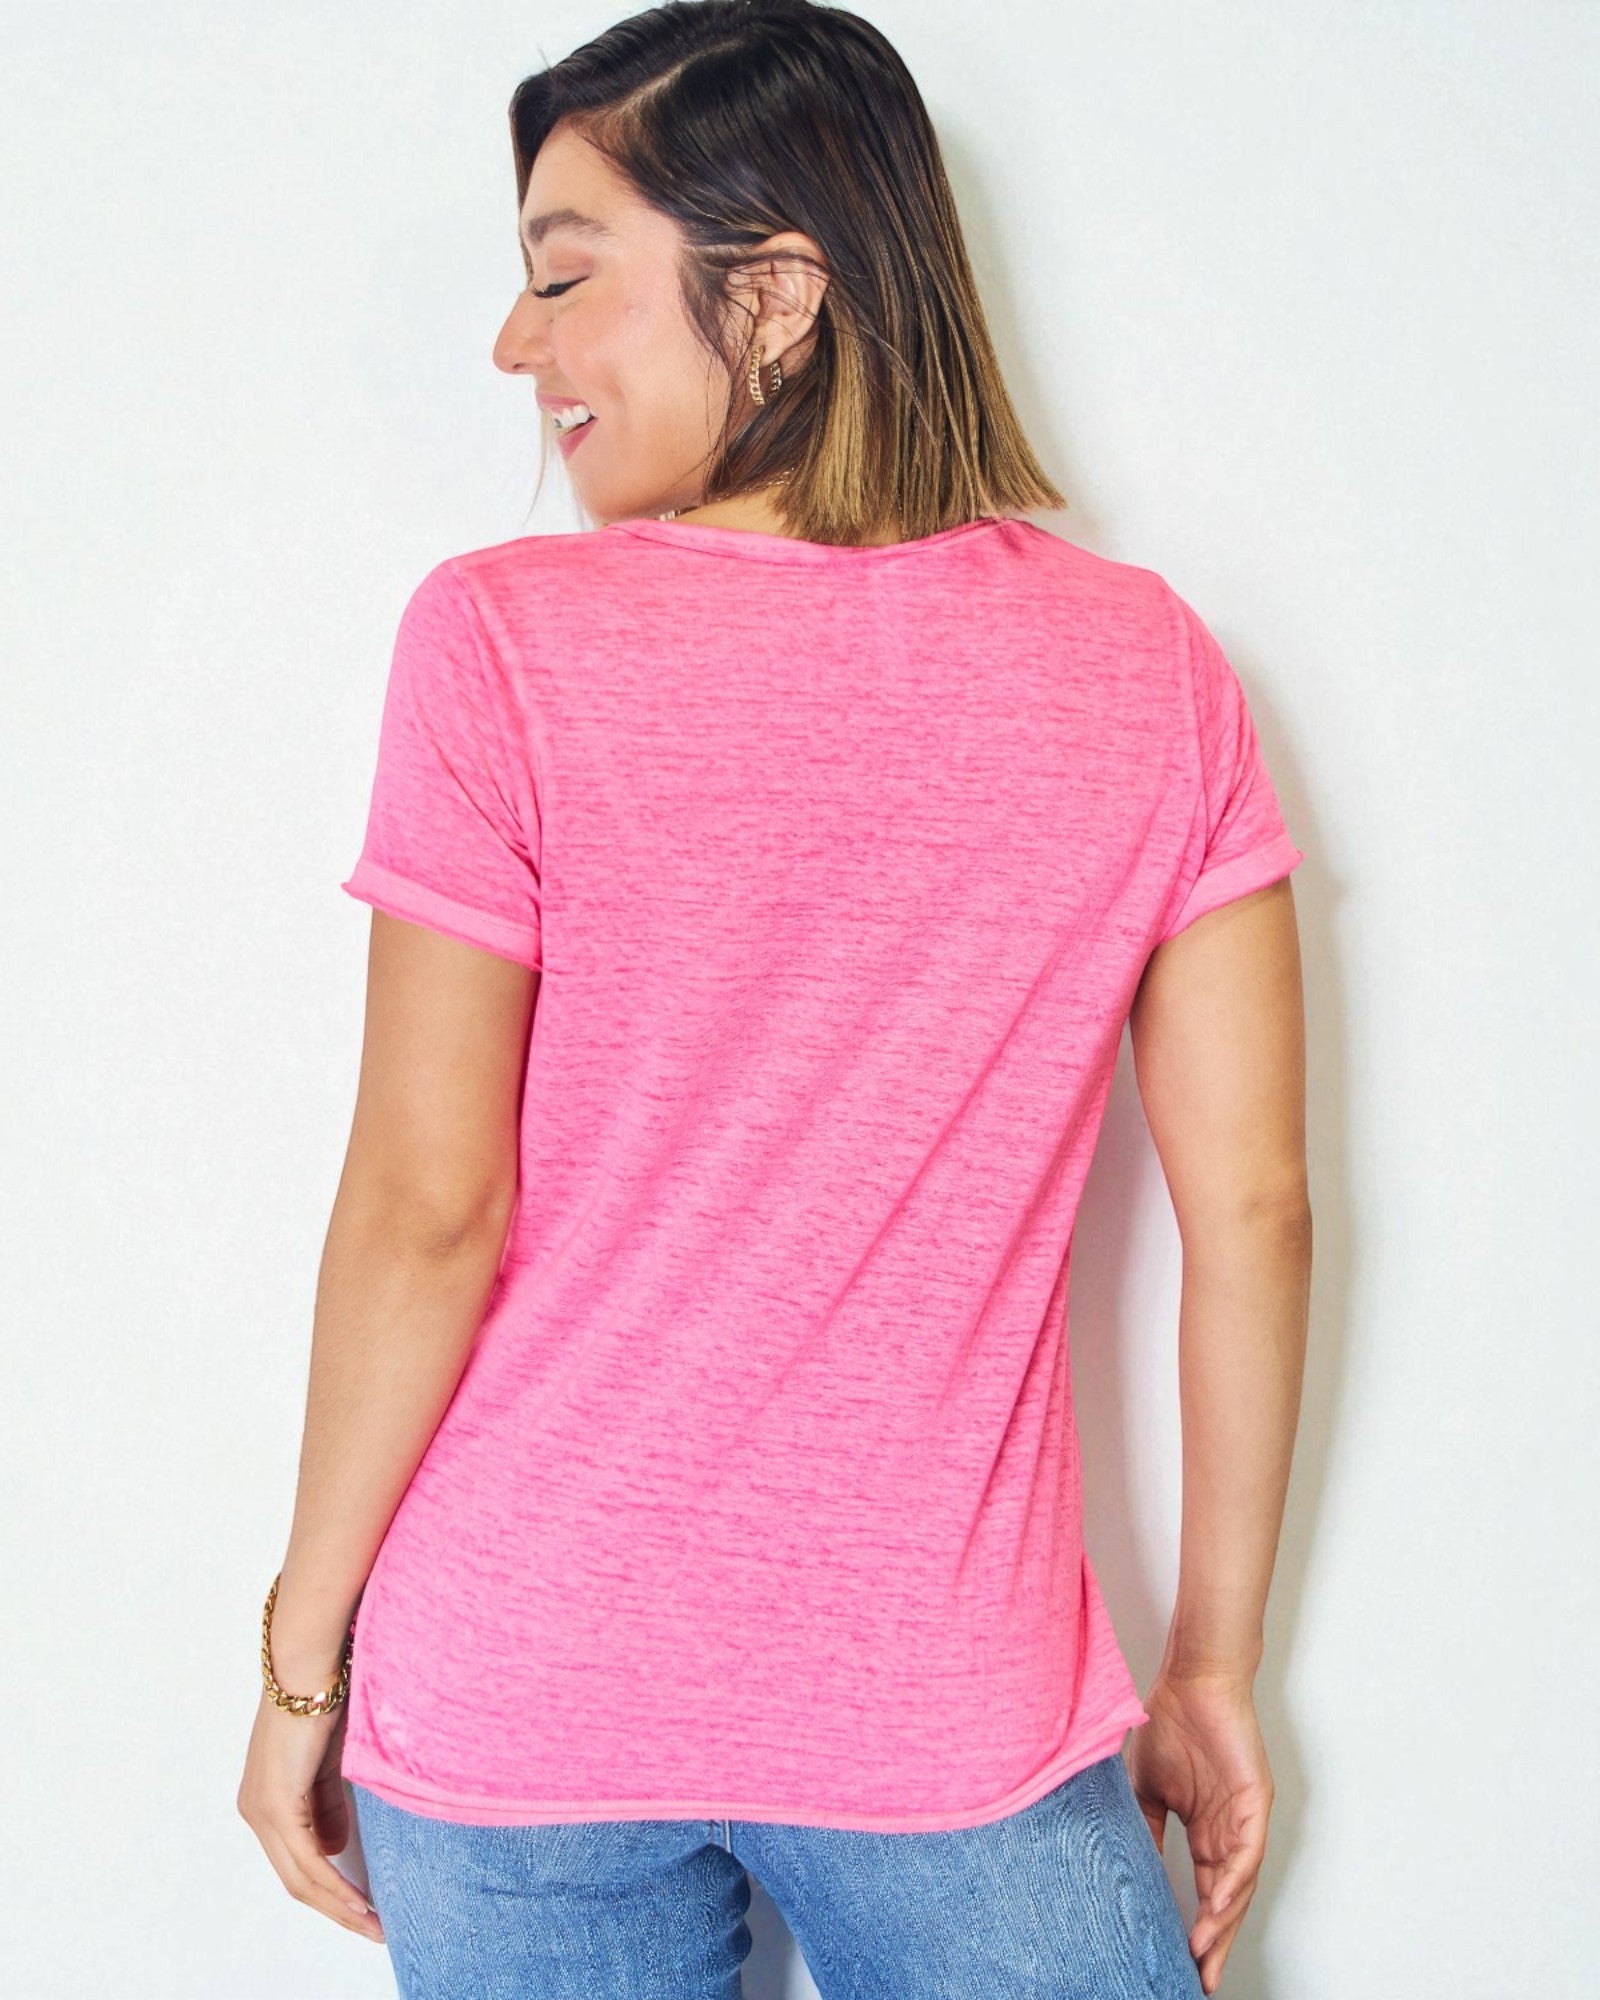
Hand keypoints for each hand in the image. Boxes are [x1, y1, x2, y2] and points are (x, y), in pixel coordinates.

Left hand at [237, 1687, 385, 1944]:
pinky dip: (336, 1887)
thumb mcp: (329, 1762)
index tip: (362, 1908)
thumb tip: (334, 1848)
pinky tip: (359, 1903)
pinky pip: (308, 1861)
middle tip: (372, 1929)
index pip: (296, 1861)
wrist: (309, 1667)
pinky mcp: (277, 1806)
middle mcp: (256, 1812)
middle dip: (337, 1910)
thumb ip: (328, 1805)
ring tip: (373, 1925)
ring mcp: (262, 1811)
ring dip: (340, 1907)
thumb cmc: (323, 1699)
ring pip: (301, 1879)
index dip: (329, 1890)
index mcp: (266, 1801)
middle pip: (296, 1880)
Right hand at [1124, 1670, 1273, 1995]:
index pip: (1203, 1890)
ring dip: (1222, 1919)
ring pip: (1238, 1882)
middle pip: (1226, 1899)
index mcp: (1204, 1828)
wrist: (1191, 1678)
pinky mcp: (1254, 1800)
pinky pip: (1247, 1850)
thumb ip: (1146, 1829)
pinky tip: (1217, 1904)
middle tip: (1201, 1977)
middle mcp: (1227, 1829)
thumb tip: (1135, 1872)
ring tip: (1204, 1949)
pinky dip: (1233, 1880)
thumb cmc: (1169, 1721)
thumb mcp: (1146, 1788)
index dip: (1194, 1926)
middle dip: (1214, 1941)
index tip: (1179, 1960)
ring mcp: (1242, 1817)